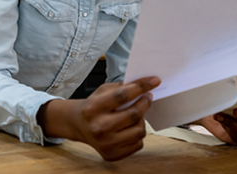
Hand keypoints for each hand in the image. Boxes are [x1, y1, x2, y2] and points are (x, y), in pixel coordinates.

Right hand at [38, 76, 160, 161]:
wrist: (81, 126)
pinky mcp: (112, 155)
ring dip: (141, 120)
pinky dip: (137, 134)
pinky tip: (129, 128)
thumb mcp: (102, 92)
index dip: (141, 86)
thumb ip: (122, 87)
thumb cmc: (94, 107)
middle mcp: (98, 127)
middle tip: (148, 97)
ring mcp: (105, 144)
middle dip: (145, 103)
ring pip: (139, 131)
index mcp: (93, 108)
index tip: (155, 80)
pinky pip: (138, 144)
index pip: (122, 95)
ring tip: (135, 115)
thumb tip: (146, 85)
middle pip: (134, 114)